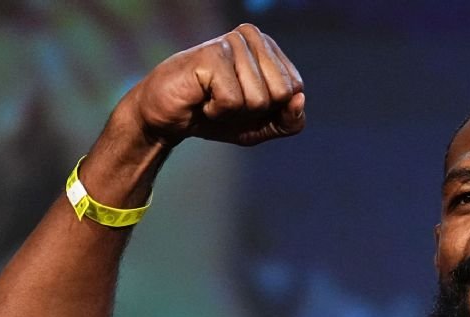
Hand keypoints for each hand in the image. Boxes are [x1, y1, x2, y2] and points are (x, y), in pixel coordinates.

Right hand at [123, 23, 304, 146]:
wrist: (169, 119)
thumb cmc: (217, 117)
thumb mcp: (262, 126)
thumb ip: (290, 120)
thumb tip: (300, 99)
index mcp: (268, 49)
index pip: (296, 88)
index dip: (274, 109)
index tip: (246, 104)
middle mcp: (251, 38)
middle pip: (283, 93)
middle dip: (257, 111)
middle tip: (229, 102)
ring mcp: (231, 43)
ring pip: (260, 99)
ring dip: (235, 112)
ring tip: (213, 98)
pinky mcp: (212, 56)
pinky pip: (234, 101)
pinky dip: (217, 111)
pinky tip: (202, 98)